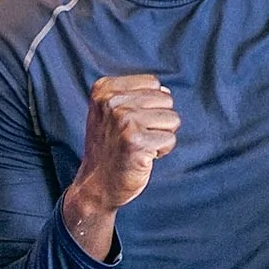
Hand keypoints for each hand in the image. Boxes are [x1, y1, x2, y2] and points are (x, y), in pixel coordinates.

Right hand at [66, 74, 180, 214]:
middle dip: (158, 121)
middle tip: (135, 137)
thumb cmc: (110, 148)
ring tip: (139, 146)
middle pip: (166, 99)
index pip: (153, 83)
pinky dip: (161, 151)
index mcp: (105, 88)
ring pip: (172, 119)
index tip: (130, 122)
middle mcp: (111, 101)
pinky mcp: (134, 141)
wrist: (96, 185)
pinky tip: (142, 157)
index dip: (150, 105)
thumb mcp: (112, 113)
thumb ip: (137, 96)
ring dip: (161, 136)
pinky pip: (170, 139)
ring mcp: (122, 120)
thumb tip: (166, 91)